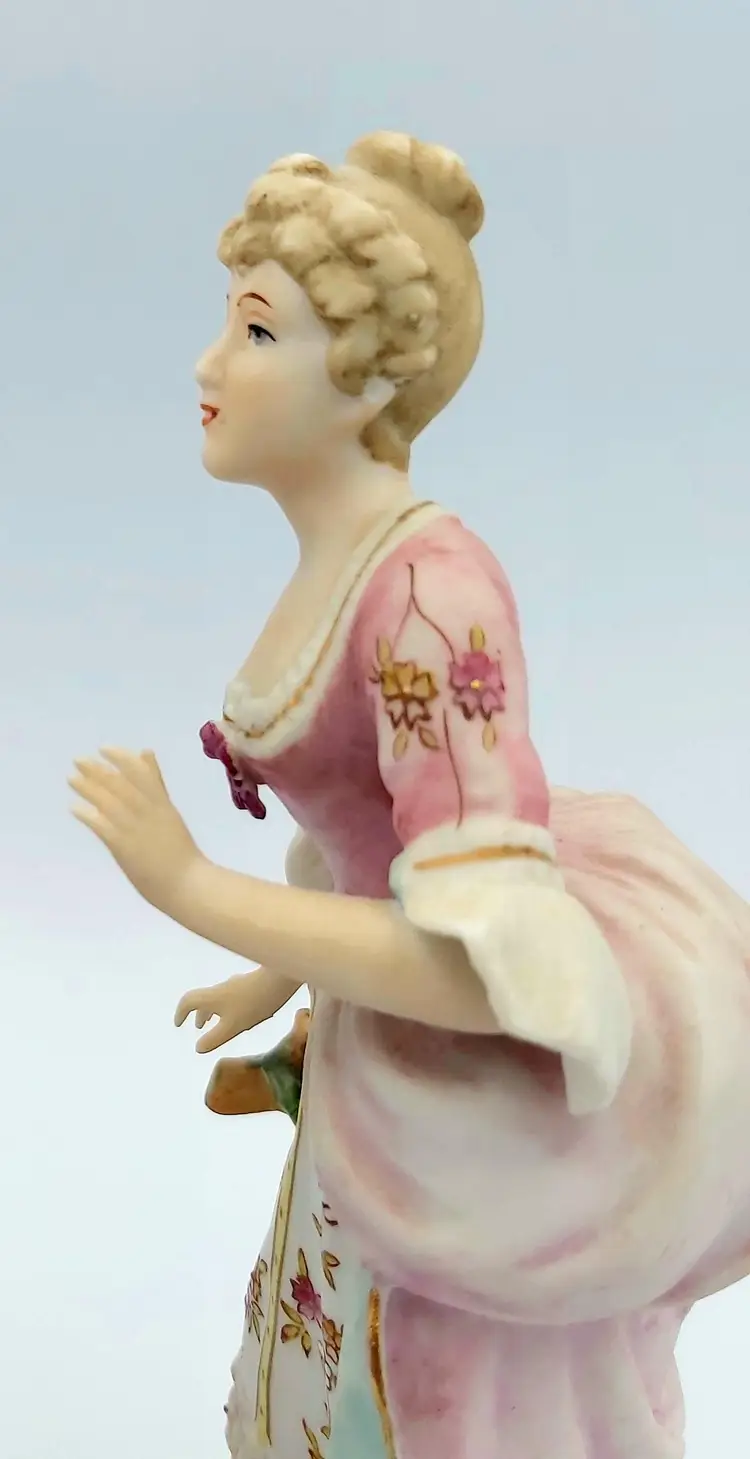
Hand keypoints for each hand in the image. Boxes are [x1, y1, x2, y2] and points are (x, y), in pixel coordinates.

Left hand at [69, 747, 203, 918]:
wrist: (188, 884)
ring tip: (72, 779)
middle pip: (121, 785)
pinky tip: (75, 808)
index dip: (121, 758)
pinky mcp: (125, 847)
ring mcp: (136, 829)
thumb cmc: (180, 852)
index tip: (105, 749)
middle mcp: (149, 812)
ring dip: (89, 789)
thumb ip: (156, 784)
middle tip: (79, 760)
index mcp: (162, 803)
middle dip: (98, 770)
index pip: (141, 773)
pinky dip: (88, 815)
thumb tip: (146, 752)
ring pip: (110, 803)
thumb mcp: (169, 811)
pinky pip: (103, 827)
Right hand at [174, 969, 285, 1052]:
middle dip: (198, 1014)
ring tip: (216, 1023)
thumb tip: (198, 1048)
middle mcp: (220, 990)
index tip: (179, 1023)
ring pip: (217, 998)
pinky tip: (240, 1014)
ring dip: (213, 1011)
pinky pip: (230, 997)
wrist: (279, 980)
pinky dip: (227, 1008)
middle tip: (198, 1027)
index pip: (188, 1002)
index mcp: (211, 998)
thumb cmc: (253, 1004)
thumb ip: (214, 1038)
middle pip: (203, 999)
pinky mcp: (248, 985)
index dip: (181, 1012)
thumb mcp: (232, 1027)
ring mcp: (234, 986)